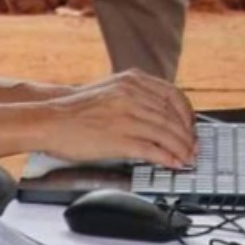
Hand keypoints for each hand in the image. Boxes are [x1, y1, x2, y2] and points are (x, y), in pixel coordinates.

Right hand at [41, 70, 197, 167]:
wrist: (50, 120)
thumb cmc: (77, 109)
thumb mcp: (110, 90)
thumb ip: (135, 95)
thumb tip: (160, 114)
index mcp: (131, 81)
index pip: (173, 96)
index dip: (187, 115)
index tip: (192, 127)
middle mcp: (132, 95)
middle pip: (172, 117)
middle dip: (188, 136)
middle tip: (194, 148)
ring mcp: (126, 117)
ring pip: (166, 134)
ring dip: (181, 150)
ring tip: (187, 159)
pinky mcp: (119, 138)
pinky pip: (152, 149)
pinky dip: (167, 158)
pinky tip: (172, 164)